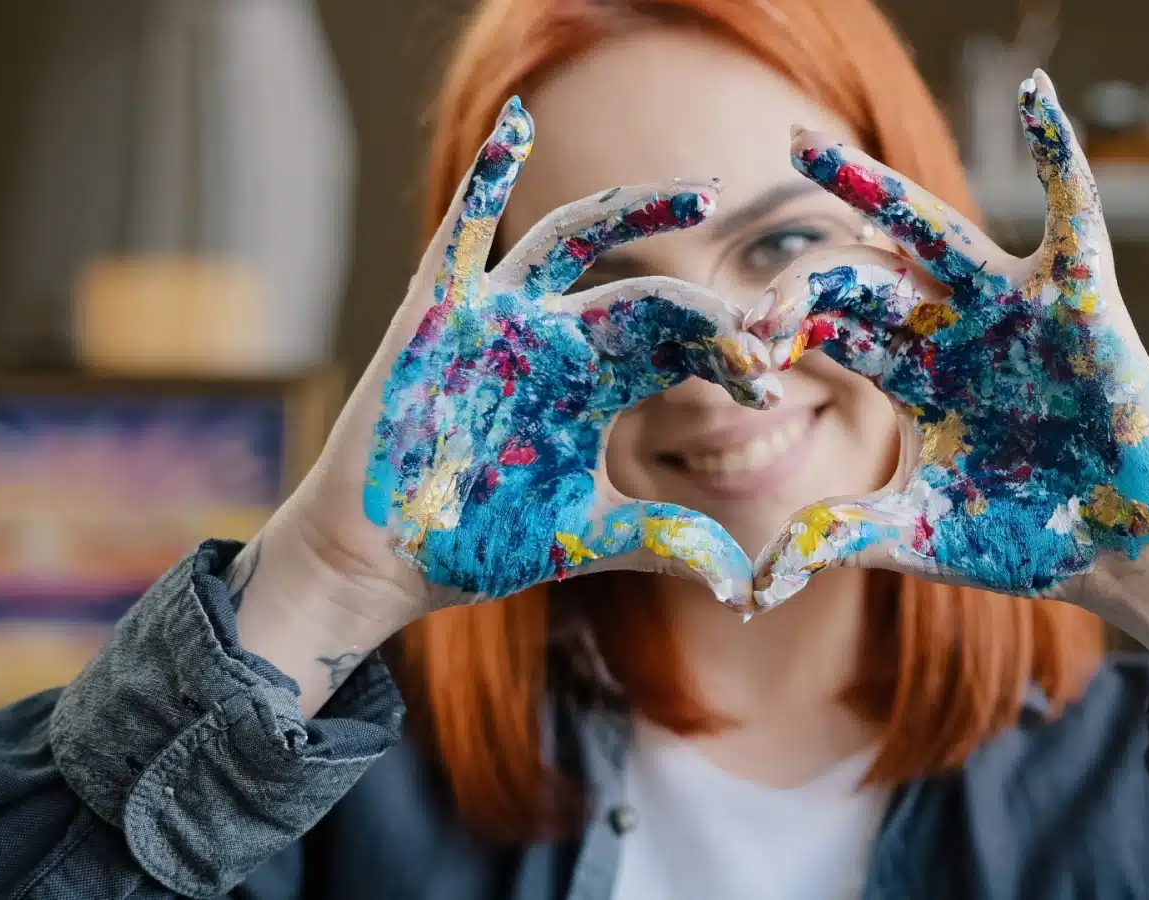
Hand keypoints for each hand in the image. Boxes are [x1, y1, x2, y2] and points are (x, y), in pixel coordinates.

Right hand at [276, 98, 772, 626]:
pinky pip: (462, 230)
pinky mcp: (440, 310)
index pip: (677, 346)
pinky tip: (516, 127)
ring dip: (636, 212)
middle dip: (704, 313)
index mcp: (594, 385)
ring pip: (577, 241)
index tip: (767, 380)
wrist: (382, 561)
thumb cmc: (475, 543)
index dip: (725, 356)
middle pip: (647, 296)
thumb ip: (660, 540)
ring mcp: (500, 318)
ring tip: (703, 195)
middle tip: (757, 329)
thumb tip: (743, 579)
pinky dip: (485, 176)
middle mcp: (556, 339)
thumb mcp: (585, 539)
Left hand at [747, 71, 1148, 609]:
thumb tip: (761, 573)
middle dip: (808, 268)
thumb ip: (844, 536)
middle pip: (867, 271)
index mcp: (916, 376)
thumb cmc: (1030, 541)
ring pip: (935, 232)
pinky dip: (1062, 156)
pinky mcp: (1081, 302)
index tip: (743, 347)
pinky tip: (1036, 99)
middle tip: (759, 252)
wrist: (1125, 558)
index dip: (787, 329)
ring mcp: (1013, 311)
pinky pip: (1074, 217)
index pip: (836, 330)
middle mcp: (954, 331)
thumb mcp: (922, 538)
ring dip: (872, 190)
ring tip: (805, 148)